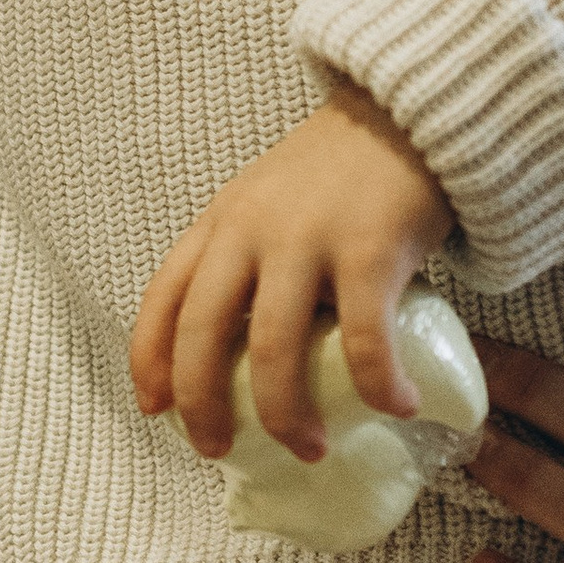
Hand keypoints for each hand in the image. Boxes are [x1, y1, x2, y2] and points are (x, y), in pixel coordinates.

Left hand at [130, 88, 453, 459]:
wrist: (414, 110)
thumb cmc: (345, 170)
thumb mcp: (271, 200)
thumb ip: (252, 256)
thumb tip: (248, 346)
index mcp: (221, 222)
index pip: (163, 297)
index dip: (149, 360)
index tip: (154, 410)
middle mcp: (250, 231)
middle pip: (203, 335)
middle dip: (203, 407)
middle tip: (218, 452)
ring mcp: (307, 240)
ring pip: (271, 350)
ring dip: (286, 416)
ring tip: (311, 449)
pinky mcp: (370, 250)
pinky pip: (363, 341)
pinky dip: (378, 386)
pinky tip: (398, 406)